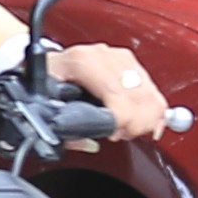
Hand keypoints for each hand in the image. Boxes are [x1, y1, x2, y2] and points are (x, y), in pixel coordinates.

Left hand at [51, 45, 173, 141]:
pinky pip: (151, 87)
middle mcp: (101, 54)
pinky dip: (153, 108)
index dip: (122, 119)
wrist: (47, 65)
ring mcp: (116, 56)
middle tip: (124, 135)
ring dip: (147, 116)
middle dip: (137, 121)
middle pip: (137, 92)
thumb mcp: (44, 107)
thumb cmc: (45, 83)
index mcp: (81, 61)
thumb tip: (90, 142)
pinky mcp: (127, 61)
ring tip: (130, 129)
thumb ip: (65, 129)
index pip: (116, 92)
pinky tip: (147, 121)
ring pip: (148, 90)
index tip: (116, 134)